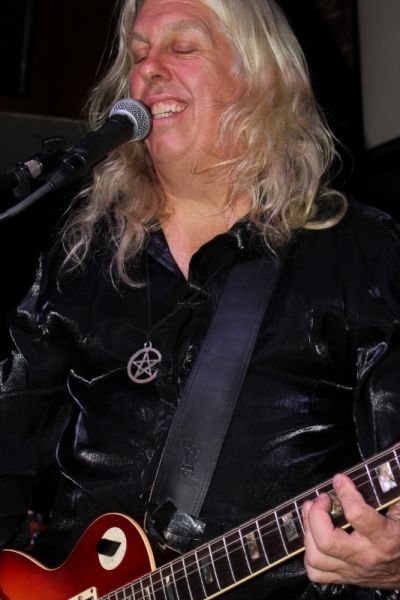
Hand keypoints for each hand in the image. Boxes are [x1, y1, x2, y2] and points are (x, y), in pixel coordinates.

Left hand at [302, 473, 399, 588]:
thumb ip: (386, 494)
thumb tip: (371, 474)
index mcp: (385, 538)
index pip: (356, 514)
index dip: (344, 492)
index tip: (340, 480)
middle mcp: (365, 556)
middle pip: (326, 540)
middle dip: (316, 514)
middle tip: (322, 499)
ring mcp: (352, 570)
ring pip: (316, 557)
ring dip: (308, 531)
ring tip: (312, 513)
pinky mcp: (344, 577)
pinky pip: (316, 572)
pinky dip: (310, 552)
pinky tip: (314, 535)